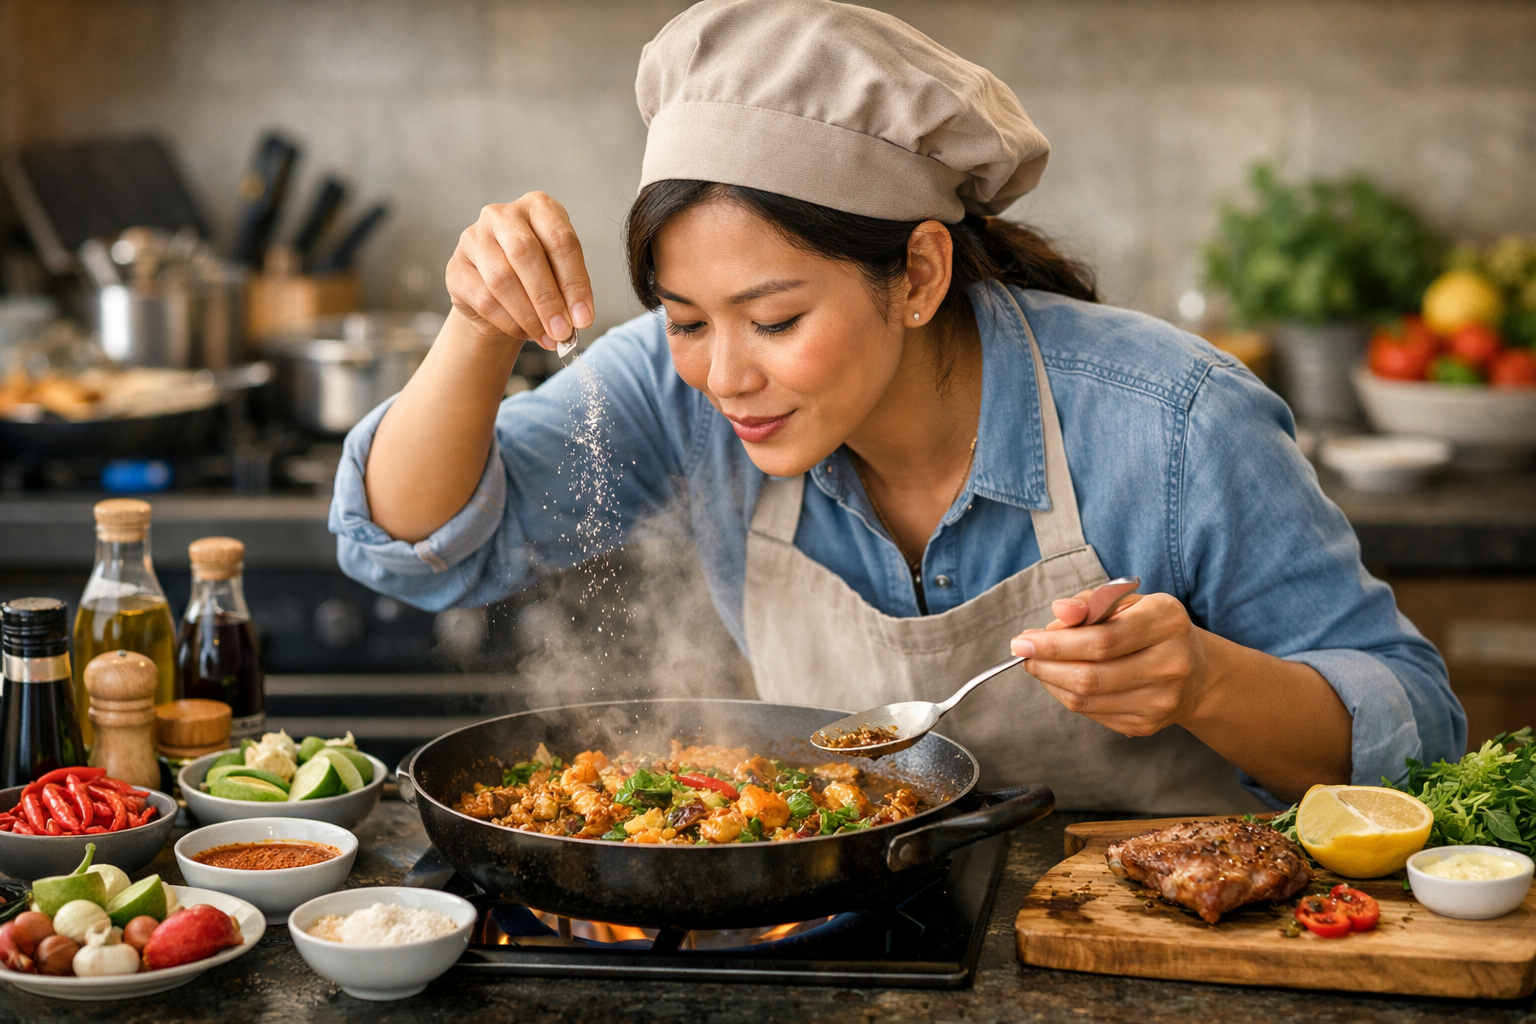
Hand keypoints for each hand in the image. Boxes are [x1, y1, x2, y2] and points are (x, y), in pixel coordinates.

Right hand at [445, 192, 594, 347]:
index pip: (560, 240)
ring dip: (529, 315)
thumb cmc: (536, 277)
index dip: (575, 283)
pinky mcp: (455, 267)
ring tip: (548, 338)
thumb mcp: (559, 273)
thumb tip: (578, 320)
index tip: (584, 319)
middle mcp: (502, 215)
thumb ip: (568, 290)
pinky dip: (510, 322)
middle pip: (525, 253)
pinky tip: (525, 333)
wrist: (498, 294)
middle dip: (548, 299)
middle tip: (563, 331)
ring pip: (501, 279)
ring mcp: (473, 238)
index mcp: (538, 207)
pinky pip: (484, 299)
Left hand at [1009, 591, 1215, 737]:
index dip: (1055, 643)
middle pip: (1091, 675)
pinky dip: (1066, 695)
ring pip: (1086, 699)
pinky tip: (1061, 679)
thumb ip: (1091, 602)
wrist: (1198, 674)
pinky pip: (1091, 713)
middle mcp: (1170, 664)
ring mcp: (1160, 701)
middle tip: (1022, 653)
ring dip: (1050, 681)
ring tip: (1038, 664)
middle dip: (1045, 665)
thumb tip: (1059, 611)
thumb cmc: (1152, 628)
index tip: (1022, 640)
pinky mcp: (1146, 725)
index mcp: (1166, 623)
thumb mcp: (1128, 602)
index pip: (1101, 639)